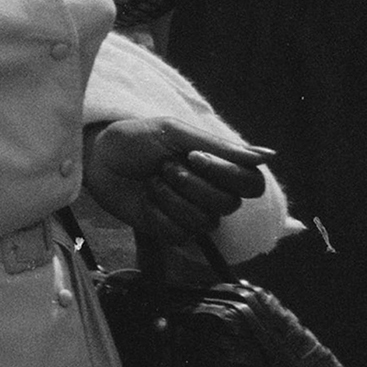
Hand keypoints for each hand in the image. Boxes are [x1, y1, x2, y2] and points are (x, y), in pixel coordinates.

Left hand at [85, 117, 269, 242]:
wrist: (96, 158)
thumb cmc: (135, 139)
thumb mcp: (174, 132)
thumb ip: (220, 146)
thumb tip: (269, 156)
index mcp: (219, 167)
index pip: (252, 184)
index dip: (228, 174)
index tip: (194, 156)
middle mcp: (211, 192)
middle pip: (228, 204)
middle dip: (191, 184)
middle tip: (165, 167)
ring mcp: (192, 213)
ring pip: (204, 220)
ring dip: (172, 197)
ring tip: (152, 181)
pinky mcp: (171, 230)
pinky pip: (180, 233)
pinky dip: (158, 214)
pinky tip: (146, 200)